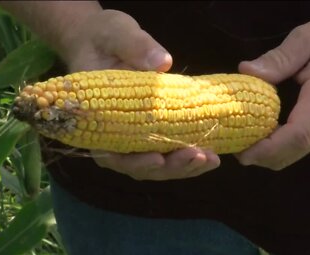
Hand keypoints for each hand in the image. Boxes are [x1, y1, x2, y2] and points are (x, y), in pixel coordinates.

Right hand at [64, 10, 220, 179]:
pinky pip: (168, 150)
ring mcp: (134, 135)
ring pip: (157, 164)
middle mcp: (114, 135)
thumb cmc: (103, 37)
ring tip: (211, 159)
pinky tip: (211, 153)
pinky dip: (188, 154)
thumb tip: (163, 63)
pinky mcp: (152, 129)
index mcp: (98, 119)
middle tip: (199, 156)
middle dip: (170, 166)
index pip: (112, 154)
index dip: (135, 162)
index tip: (158, 158)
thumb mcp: (116, 34)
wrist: (102, 39)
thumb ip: (135, 47)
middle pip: (140, 166)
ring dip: (184, 166)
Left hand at [235, 14, 309, 169]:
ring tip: (239, 136)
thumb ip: (278, 58)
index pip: (298, 134)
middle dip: (257, 155)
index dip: (268, 149)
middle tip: (228, 142)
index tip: (242, 153)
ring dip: (264, 153)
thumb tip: (246, 71)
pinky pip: (298, 150)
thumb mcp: (309, 37)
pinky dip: (276, 148)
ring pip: (292, 156)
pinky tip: (260, 133)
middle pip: (290, 152)